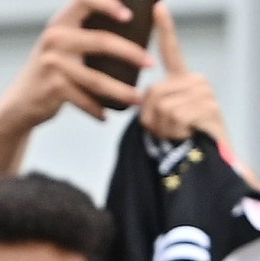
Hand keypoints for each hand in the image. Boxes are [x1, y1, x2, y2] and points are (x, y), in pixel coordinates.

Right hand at [0, 0, 151, 131]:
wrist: (18, 102)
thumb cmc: (50, 71)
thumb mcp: (60, 45)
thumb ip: (84, 31)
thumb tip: (131, 22)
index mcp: (59, 23)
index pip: (85, 1)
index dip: (109, 4)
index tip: (130, 16)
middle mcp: (54, 40)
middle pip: (102, 42)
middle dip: (132, 54)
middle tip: (151, 63)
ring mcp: (52, 64)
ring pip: (97, 79)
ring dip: (122, 91)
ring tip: (138, 98)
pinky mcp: (53, 88)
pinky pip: (84, 99)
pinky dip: (97, 110)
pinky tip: (106, 116)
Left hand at [140, 5, 227, 143]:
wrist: (207, 156)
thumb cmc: (181, 136)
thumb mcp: (162, 114)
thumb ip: (152, 102)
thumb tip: (141, 98)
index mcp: (182, 78)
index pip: (172, 50)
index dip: (165, 28)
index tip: (157, 6)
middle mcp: (196, 79)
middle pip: (152, 93)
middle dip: (151, 118)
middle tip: (169, 128)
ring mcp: (204, 92)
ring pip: (162, 107)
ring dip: (162, 127)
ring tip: (179, 132)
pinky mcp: (209, 106)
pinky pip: (175, 118)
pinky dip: (174, 132)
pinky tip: (187, 134)